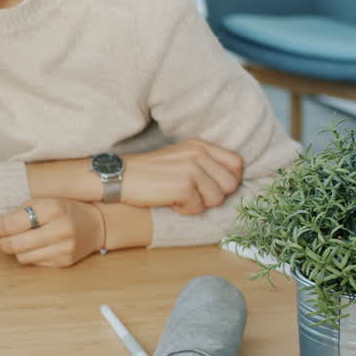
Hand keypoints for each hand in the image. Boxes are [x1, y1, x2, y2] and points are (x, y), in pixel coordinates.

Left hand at [0, 198, 103, 267]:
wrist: (95, 225)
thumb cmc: (64, 210)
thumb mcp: (45, 200)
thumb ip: (23, 211)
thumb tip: (1, 227)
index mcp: (53, 208)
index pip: (13, 224)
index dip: (1, 227)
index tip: (1, 226)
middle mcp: (60, 229)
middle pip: (16, 244)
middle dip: (3, 243)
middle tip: (3, 239)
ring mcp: (64, 248)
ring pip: (23, 257)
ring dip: (17, 250)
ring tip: (20, 241)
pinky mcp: (64, 262)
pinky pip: (35, 263)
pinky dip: (31, 255)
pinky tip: (37, 246)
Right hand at [121, 139, 243, 213]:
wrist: (119, 175)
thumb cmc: (148, 171)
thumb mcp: (180, 157)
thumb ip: (204, 162)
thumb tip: (230, 182)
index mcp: (199, 145)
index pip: (236, 163)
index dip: (229, 179)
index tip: (213, 187)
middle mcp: (198, 154)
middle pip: (230, 184)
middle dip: (214, 195)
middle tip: (193, 195)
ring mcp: (191, 170)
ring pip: (217, 199)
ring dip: (198, 204)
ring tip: (178, 197)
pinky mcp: (184, 187)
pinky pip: (198, 208)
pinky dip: (184, 210)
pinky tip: (170, 201)